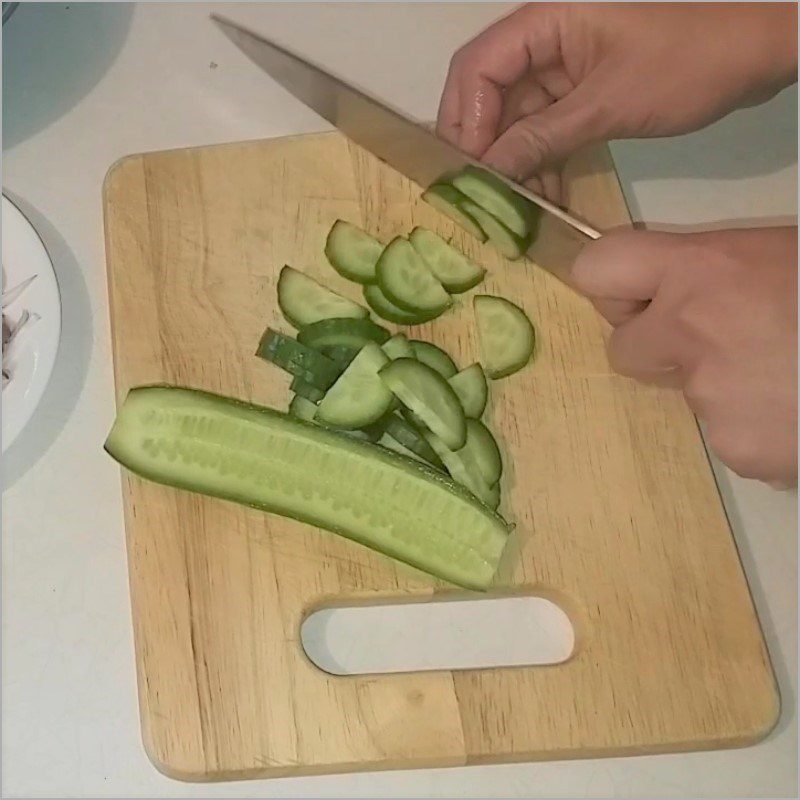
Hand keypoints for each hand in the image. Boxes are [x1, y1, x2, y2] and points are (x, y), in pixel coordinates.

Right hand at [437, 3, 796, 197]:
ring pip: (518, 119)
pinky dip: (544, 163)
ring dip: (516, 165)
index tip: (470, 172)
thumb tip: (488, 173)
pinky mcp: (584, 93)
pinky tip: (546, 199)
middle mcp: (546, 42)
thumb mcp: (607, 105)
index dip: (466, 120)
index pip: (479, 67)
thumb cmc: (687, 62)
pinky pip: (548, 130)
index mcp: (546, 22)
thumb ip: (542, 137)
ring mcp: (565, 69)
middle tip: (480, 197)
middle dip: (485, 148)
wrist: (757, 49)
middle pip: (490, 95)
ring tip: (519, 209)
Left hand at [570, 226, 797, 485]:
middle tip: (724, 339)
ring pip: (687, 396)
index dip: (614, 286)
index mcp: (701, 269)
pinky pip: (730, 437)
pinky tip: (799, 409)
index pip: (598, 269)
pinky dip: (757, 427)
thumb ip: (721, 270)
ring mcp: (710, 398)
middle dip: (661, 349)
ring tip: (789, 375)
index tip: (639, 296)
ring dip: (722, 387)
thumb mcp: (784, 252)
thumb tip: (680, 289)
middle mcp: (688, 332)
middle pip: (623, 351)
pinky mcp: (737, 450)